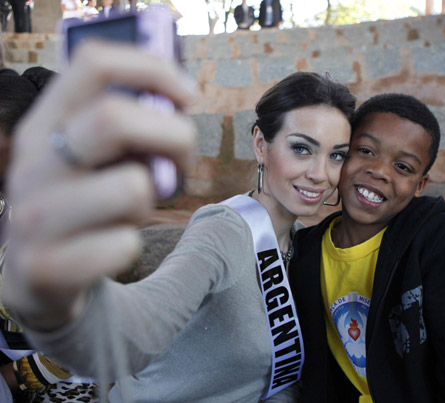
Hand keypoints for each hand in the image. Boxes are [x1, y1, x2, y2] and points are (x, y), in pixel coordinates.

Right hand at [2, 42, 197, 329]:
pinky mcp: (43, 267)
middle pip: (114, 118)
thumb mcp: (95, 156)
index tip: (188, 95)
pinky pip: (123, 245)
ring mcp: (32, 216)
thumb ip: (128, 125)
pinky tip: (111, 249)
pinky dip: (131, 246)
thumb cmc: (85, 203)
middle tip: (181, 162)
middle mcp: (32, 162)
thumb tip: (177, 98)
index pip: (93, 64)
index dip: (153, 69)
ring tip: (130, 212)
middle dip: (175, 137)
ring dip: (149, 201)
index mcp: (46, 124)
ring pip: (131, 188)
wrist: (37, 275)